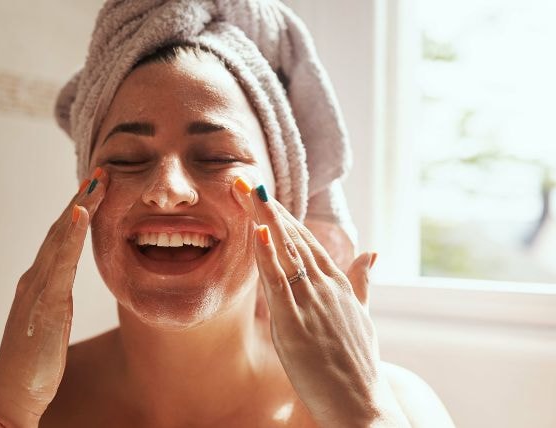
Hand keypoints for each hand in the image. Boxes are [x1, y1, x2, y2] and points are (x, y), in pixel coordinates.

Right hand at [0, 170, 108, 427]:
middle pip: (59, 230)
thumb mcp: (49, 324)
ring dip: (79, 206)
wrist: (14, 392)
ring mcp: (38, 287)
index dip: (77, 213)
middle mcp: (35, 278)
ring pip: (59, 238)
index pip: (60, 240)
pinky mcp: (46, 301)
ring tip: (96, 182)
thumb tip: (61, 290)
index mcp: (39, 283)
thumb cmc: (33, 363)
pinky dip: (70, 234)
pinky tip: (81, 213)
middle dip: (80, 200)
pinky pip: (60, 261)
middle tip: (100, 173)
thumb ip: (53, 301)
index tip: (94, 189)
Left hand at [231, 179, 406, 426]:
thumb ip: (364, 283)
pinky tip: (257, 232)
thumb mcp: (363, 317)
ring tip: (248, 191)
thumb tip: (373, 253)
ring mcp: (312, 304)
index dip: (285, 217)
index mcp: (340, 285)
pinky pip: (278, 283)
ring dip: (265, 220)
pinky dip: (267, 256)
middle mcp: (326, 288)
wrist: (362, 405)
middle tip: (247, 180)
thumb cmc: (360, 365)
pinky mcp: (296, 325)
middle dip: (269, 208)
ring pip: (285, 253)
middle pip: (294, 239)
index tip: (265, 195)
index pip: (308, 242)